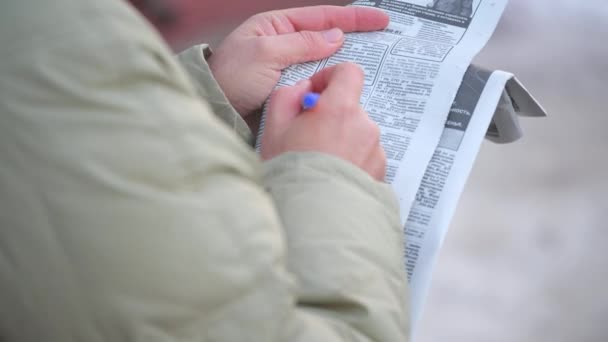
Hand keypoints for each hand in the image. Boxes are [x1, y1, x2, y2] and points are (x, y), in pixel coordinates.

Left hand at [207, 6, 388, 117]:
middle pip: (328, 38)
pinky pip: (316, 84)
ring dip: (345, 66)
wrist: (213, 108)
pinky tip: (347, 90)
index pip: (322, 17)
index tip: (381, 20)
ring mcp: (288, 68)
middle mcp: (285, 44)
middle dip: (356, 39)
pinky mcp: (289, 91)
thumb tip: (336, 37)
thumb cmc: (230, 77)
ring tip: (375, 68)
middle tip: (386, 43)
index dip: (353, 18)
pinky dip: (331, 86)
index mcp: (277, 26)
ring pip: (324, 64)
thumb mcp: (265, 54)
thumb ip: (301, 44)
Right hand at [261, 63, 385, 180]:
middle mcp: (365, 127)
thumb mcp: (274, 129)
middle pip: (351, 108)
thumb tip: (303, 90)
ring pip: (358, 134)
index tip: (316, 93)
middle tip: (308, 139)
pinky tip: (332, 178)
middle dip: (331, 117)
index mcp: (341, 110)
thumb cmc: (290, 173)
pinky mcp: (381, 173)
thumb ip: (287, 97)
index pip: (349, 73)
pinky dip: (351, 161)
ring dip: (342, 141)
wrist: (311, 218)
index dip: (331, 77)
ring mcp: (376, 152)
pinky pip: (365, 158)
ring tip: (319, 164)